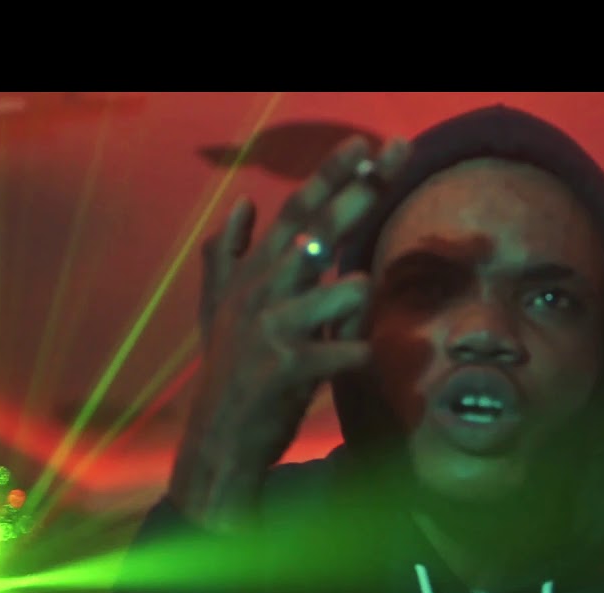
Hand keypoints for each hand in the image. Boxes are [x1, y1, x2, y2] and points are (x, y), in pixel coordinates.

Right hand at [172, 135, 411, 531]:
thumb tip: (241, 202)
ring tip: (358, 299)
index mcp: (255, 274)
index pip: (296, 212)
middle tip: (385, 167)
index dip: (330, 177)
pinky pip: (339, 353)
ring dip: (356, 294)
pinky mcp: (286, 371)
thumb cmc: (230, 366)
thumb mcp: (219, 306)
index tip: (364, 145)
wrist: (218, 435)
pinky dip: (357, 353)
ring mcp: (272, 331)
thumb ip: (227, 253)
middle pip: (313, 236)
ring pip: (333, 294)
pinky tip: (363, 358)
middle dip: (352, 200)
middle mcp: (262, 294)